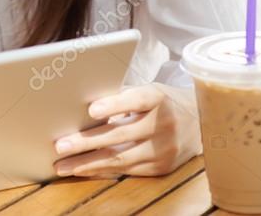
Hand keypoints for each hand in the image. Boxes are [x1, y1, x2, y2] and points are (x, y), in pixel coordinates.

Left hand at [52, 83, 201, 177]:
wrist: (200, 122)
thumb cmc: (160, 101)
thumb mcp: (147, 90)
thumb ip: (121, 97)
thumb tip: (80, 107)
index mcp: (158, 98)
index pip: (136, 100)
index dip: (114, 105)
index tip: (91, 110)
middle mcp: (164, 124)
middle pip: (120, 134)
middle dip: (86, 142)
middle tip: (60, 146)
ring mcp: (165, 149)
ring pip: (120, 158)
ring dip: (87, 163)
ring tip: (63, 165)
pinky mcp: (162, 167)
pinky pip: (127, 171)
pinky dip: (102, 171)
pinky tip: (83, 171)